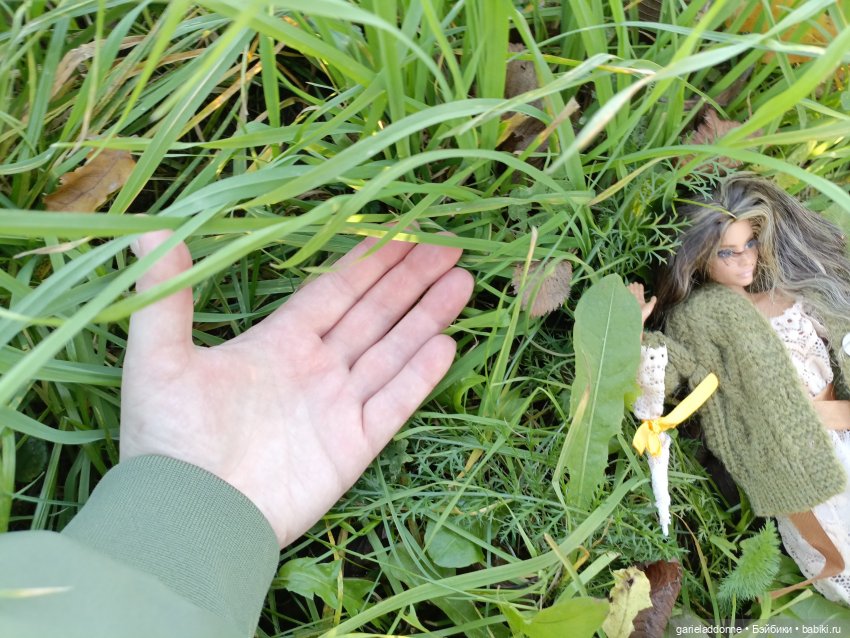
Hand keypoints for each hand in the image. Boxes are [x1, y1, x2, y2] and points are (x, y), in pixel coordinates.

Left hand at [120, 230, 473, 546]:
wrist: (190, 515)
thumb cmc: (169, 436)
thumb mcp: (158, 358)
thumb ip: (165, 296)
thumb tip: (144, 231)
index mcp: (278, 342)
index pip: (335, 290)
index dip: (369, 261)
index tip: (403, 231)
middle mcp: (314, 368)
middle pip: (373, 313)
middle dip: (410, 280)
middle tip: (449, 247)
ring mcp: (337, 406)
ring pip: (392, 350)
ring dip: (427, 316)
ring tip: (462, 282)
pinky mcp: (353, 445)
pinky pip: (395, 402)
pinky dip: (420, 374)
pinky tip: (448, 344)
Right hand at [627, 282, 656, 324]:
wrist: (635, 320)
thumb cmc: (643, 314)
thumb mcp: (649, 307)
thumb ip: (652, 302)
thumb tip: (654, 296)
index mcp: (641, 302)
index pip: (640, 294)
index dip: (640, 289)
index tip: (640, 284)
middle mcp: (635, 301)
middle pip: (635, 293)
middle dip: (635, 287)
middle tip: (634, 282)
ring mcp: (630, 302)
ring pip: (630, 294)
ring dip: (630, 288)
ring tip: (630, 284)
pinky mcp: (626, 303)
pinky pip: (626, 296)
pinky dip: (626, 291)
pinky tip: (625, 287)